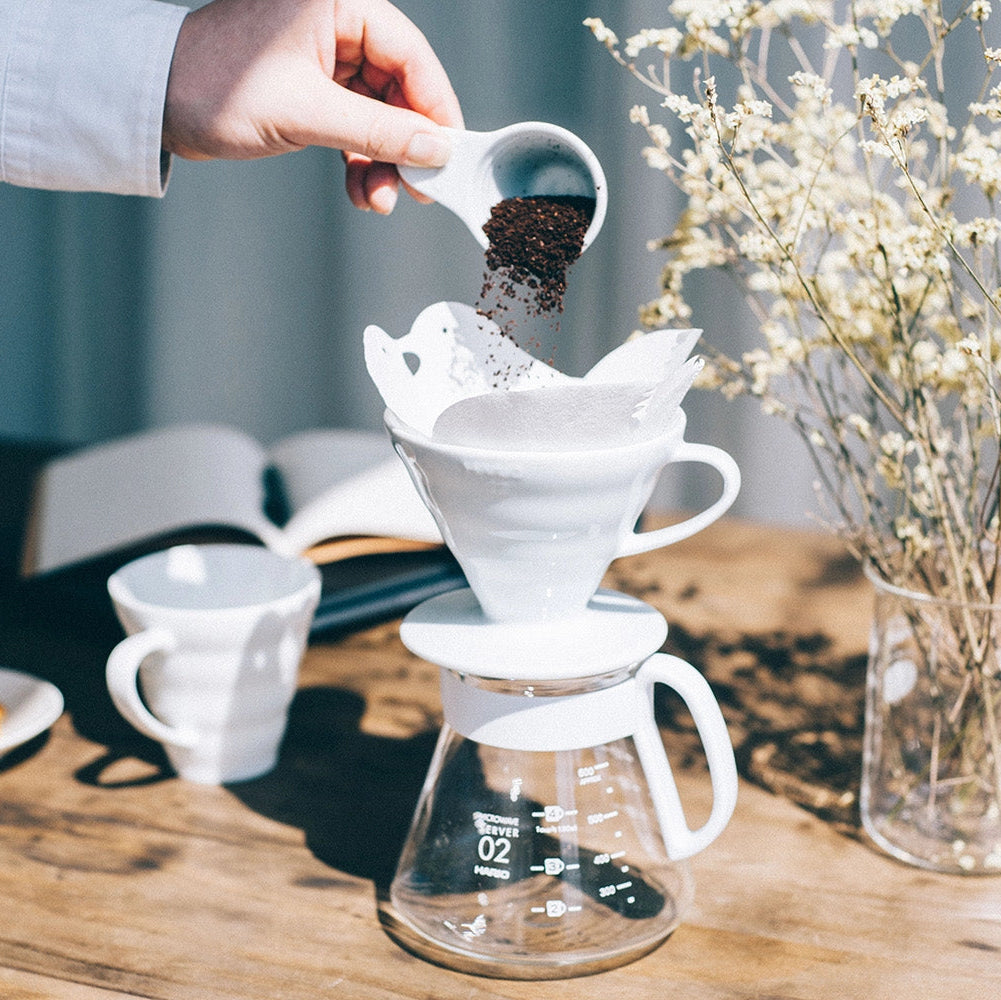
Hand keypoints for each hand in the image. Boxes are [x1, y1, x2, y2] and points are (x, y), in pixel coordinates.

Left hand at [162, 0, 463, 212]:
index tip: (450, 153)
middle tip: (419, 187)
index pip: (410, 53)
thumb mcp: (307, 112)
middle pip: (400, 87)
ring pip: (380, 113)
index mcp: (336, 2)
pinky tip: (361, 191)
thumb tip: (436, 149)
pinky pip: (356, 126)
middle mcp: (335, 22)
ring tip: (379, 199)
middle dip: (407, 144)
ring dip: (384, 161)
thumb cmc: (215, 87)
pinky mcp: (315, 88)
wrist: (158, 103)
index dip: (435, 107)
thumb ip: (379, 130)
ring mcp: (326, 57)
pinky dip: (361, 160)